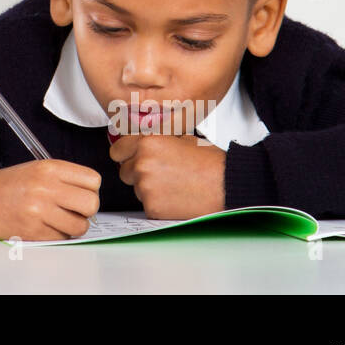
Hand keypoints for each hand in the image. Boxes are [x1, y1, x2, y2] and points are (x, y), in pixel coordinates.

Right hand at [0, 159, 100, 239]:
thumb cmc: (7, 185)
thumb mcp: (36, 169)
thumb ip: (64, 179)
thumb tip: (91, 198)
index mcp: (49, 167)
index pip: (93, 180)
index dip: (90, 190)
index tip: (80, 194)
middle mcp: (46, 187)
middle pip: (91, 204)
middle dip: (86, 211)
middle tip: (73, 211)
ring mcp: (39, 210)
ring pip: (79, 226)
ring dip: (72, 227)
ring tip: (57, 221)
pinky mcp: (32, 231)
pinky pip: (61, 239)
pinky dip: (56, 236)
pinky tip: (43, 227)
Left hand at [109, 132, 226, 218]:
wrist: (227, 184)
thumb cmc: (209, 161)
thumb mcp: (180, 137)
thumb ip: (155, 139)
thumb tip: (138, 141)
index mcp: (147, 142)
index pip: (117, 150)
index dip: (126, 155)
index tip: (133, 158)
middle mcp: (142, 163)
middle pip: (124, 171)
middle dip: (137, 172)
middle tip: (160, 174)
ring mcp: (145, 186)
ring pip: (135, 188)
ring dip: (148, 188)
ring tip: (173, 185)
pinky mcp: (152, 207)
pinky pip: (146, 205)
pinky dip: (158, 203)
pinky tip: (175, 197)